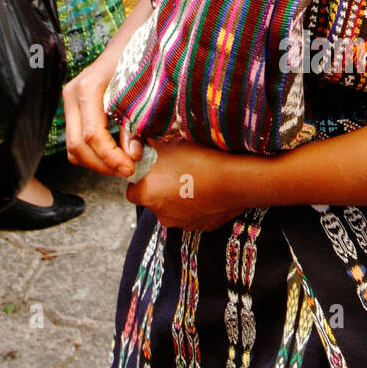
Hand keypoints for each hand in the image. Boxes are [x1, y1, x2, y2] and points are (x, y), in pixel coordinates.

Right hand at [64, 57, 140, 176]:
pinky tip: (114, 154)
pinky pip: (76, 139)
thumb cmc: (136, 60)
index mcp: (87, 88)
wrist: (130, 41)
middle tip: (128, 171)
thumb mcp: (139, 92)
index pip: (92, 135)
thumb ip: (134, 124)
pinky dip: (93, 153)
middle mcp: (72, 95)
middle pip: (77, 145)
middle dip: (103, 165)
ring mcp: (70, 101)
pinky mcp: (74, 107)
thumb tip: (133, 155)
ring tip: (122, 165)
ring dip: (96, 162)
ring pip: (73, 146)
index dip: (111, 157)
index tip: (131, 168)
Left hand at [126, 140, 256, 231]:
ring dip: (178, 196)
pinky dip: (195, 203)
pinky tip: (205, 188)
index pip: (131, 192)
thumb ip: (150, 146)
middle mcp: (162, 214)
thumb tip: (142, 140)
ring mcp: (182, 223)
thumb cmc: (200, 159)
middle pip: (153, 200)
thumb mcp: (169, 144)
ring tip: (192, 177)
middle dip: (159, 187)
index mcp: (148, 195)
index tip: (149, 169)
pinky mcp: (201, 226)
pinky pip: (192, 214)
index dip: (139, 179)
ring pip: (173, 208)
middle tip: (173, 169)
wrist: (235, 179)